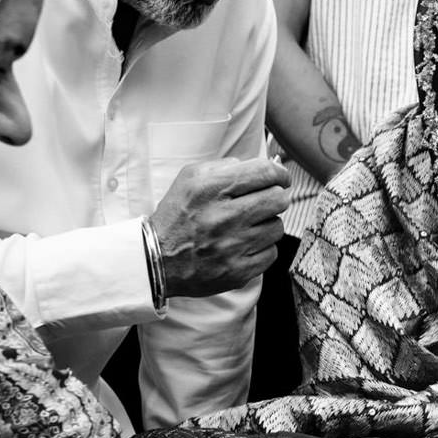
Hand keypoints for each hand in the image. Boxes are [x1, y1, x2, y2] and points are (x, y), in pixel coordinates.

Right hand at [151, 157, 289, 298]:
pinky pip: (271, 253)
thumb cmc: (177, 215)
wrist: (156, 259)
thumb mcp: (190, 178)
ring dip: (266, 225)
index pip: (265, 173)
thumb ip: (224, 166)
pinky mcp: (237, 271)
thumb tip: (260, 166)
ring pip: (277, 227)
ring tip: (248, 227)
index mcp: (212, 188)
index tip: (280, 179)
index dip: (279, 174)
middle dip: (276, 197)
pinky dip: (262, 249)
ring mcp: (232, 246)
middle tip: (265, 202)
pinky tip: (245, 246)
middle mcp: (224, 216)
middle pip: (279, 199)